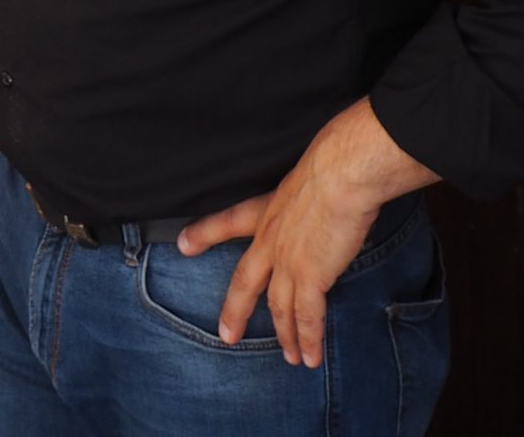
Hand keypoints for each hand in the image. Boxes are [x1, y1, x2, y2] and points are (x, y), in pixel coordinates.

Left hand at [179, 99, 435, 366]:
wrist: (340, 174)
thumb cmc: (331, 166)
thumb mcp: (306, 177)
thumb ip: (305, 196)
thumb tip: (322, 199)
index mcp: (267, 210)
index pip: (227, 222)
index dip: (204, 234)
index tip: (183, 244)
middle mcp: (270, 239)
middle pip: (245, 281)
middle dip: (235, 310)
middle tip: (225, 334)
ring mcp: (288, 261)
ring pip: (279, 307)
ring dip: (285, 334)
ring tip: (289, 356)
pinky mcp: (311, 276)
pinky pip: (308, 317)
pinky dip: (309, 339)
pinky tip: (309, 356)